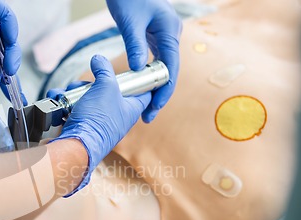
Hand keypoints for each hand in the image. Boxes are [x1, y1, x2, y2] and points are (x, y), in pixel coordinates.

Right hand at [50, 55, 150, 193]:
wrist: (76, 145)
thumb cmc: (97, 119)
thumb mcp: (106, 86)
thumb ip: (104, 70)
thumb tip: (99, 59)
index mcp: (130, 108)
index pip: (144, 91)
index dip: (139, 79)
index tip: (132, 70)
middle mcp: (116, 116)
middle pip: (107, 91)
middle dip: (92, 83)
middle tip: (86, 84)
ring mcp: (97, 122)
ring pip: (87, 98)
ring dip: (74, 92)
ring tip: (67, 93)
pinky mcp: (81, 126)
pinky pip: (74, 108)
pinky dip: (64, 103)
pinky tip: (57, 100)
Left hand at [106, 0, 181, 122]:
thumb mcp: (130, 22)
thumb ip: (135, 45)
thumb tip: (137, 69)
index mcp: (170, 31)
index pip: (171, 68)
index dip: (164, 90)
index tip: (155, 107)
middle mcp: (171, 35)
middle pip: (169, 72)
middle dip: (160, 95)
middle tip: (148, 116)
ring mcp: (164, 37)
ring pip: (163, 69)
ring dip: (155, 88)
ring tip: (145, 109)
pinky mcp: (155, 37)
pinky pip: (155, 62)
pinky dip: (149, 77)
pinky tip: (142, 89)